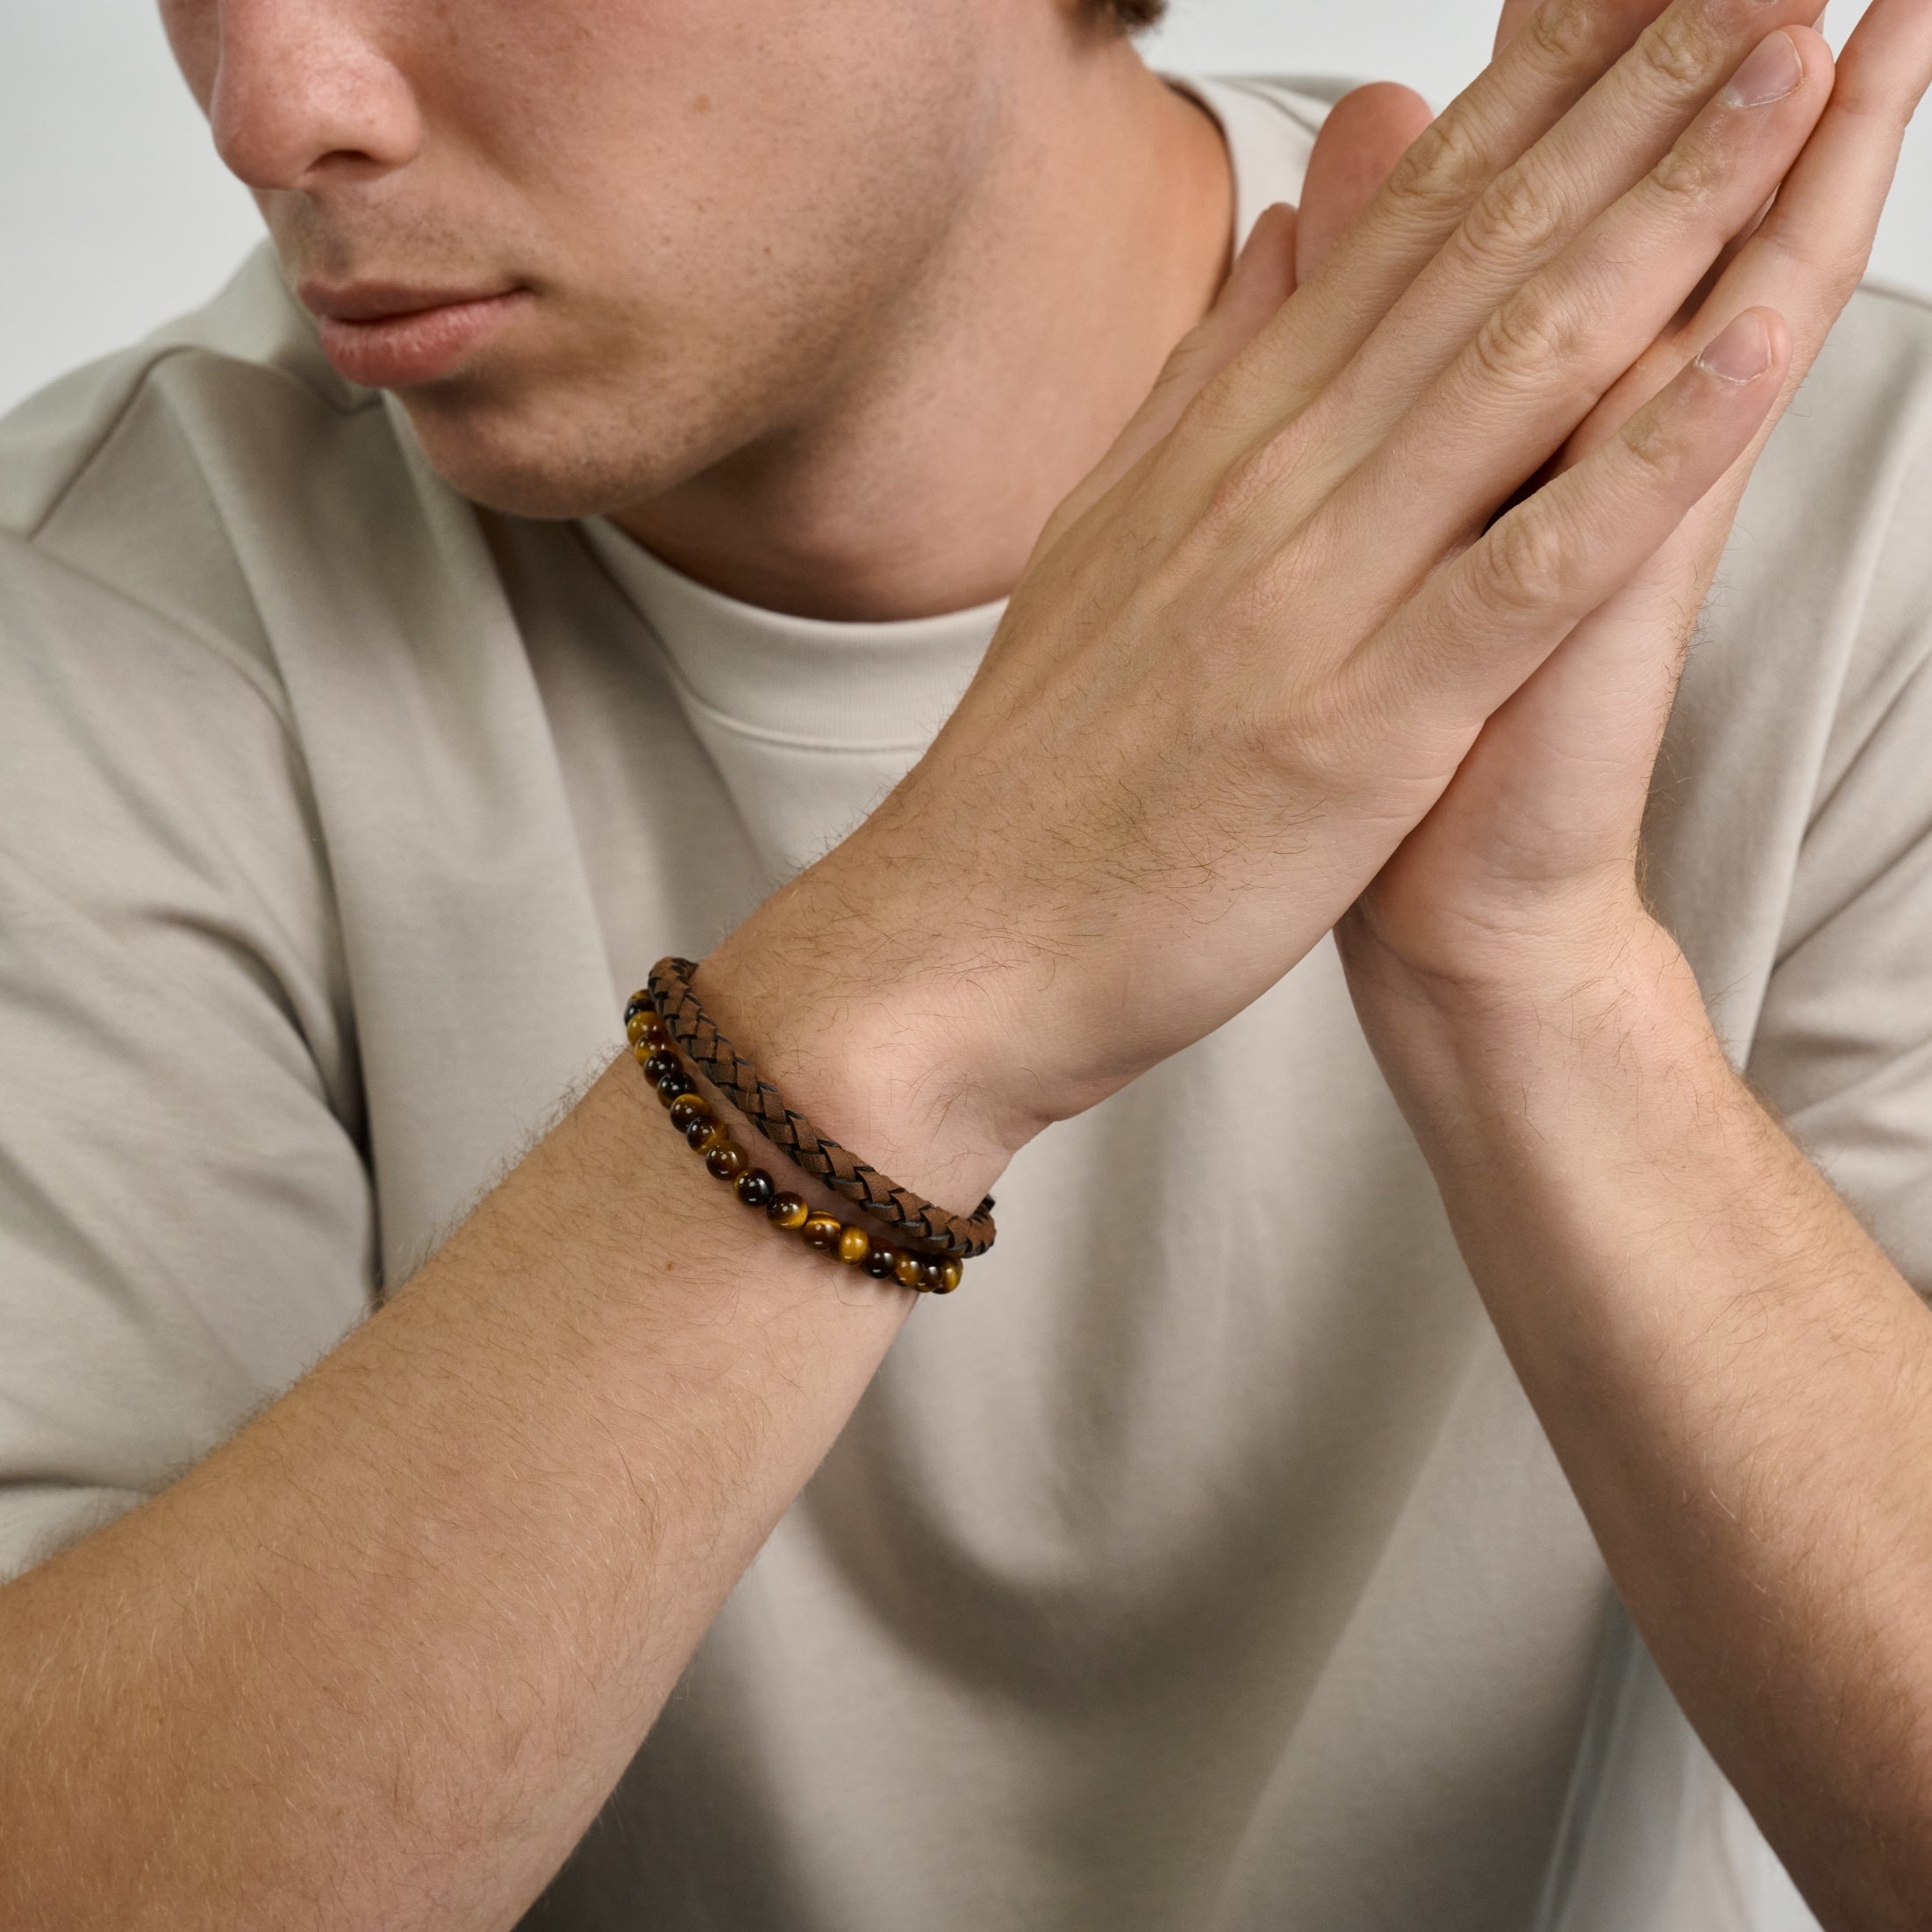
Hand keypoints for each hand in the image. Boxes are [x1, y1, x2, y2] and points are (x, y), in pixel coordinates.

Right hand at [704, 0, 1835, 1204]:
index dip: (1531, 91)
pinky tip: (1753, 336)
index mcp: (1222, 448)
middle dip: (1629, 86)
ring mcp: (1313, 594)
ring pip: (1513, 369)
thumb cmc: (1043, 776)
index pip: (1399, 233)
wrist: (956, 945)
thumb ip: (1209, 384)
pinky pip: (1525, 567)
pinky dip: (1646, 448)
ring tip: (1791, 53)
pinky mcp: (1352, 721)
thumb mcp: (1116, 544)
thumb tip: (1289, 236)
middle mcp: (1270, 485)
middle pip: (1471, 254)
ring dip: (1665, 207)